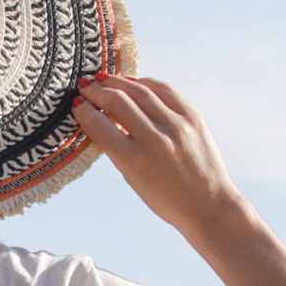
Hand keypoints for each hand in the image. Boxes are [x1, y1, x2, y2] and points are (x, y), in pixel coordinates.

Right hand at [71, 75, 245, 240]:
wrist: (208, 205)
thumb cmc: (167, 199)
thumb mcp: (132, 179)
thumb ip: (116, 149)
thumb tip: (101, 117)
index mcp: (134, 161)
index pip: (100, 125)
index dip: (84, 111)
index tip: (77, 104)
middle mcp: (155, 140)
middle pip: (118, 101)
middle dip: (97, 91)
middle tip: (85, 86)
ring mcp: (176, 126)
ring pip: (140, 90)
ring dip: (117, 82)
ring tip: (104, 80)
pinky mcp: (193, 117)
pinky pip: (165, 90)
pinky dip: (145, 83)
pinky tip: (133, 83)